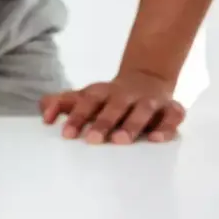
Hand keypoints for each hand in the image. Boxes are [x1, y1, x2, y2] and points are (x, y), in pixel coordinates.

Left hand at [39, 72, 185, 144]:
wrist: (147, 78)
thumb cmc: (107, 98)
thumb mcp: (83, 97)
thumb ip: (61, 104)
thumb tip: (45, 116)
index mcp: (102, 92)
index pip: (87, 102)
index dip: (77, 117)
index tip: (66, 135)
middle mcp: (126, 95)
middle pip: (115, 106)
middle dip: (104, 122)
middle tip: (93, 140)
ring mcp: (150, 100)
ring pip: (143, 110)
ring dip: (133, 124)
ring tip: (121, 140)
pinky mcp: (170, 108)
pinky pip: (173, 115)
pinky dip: (167, 126)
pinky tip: (157, 139)